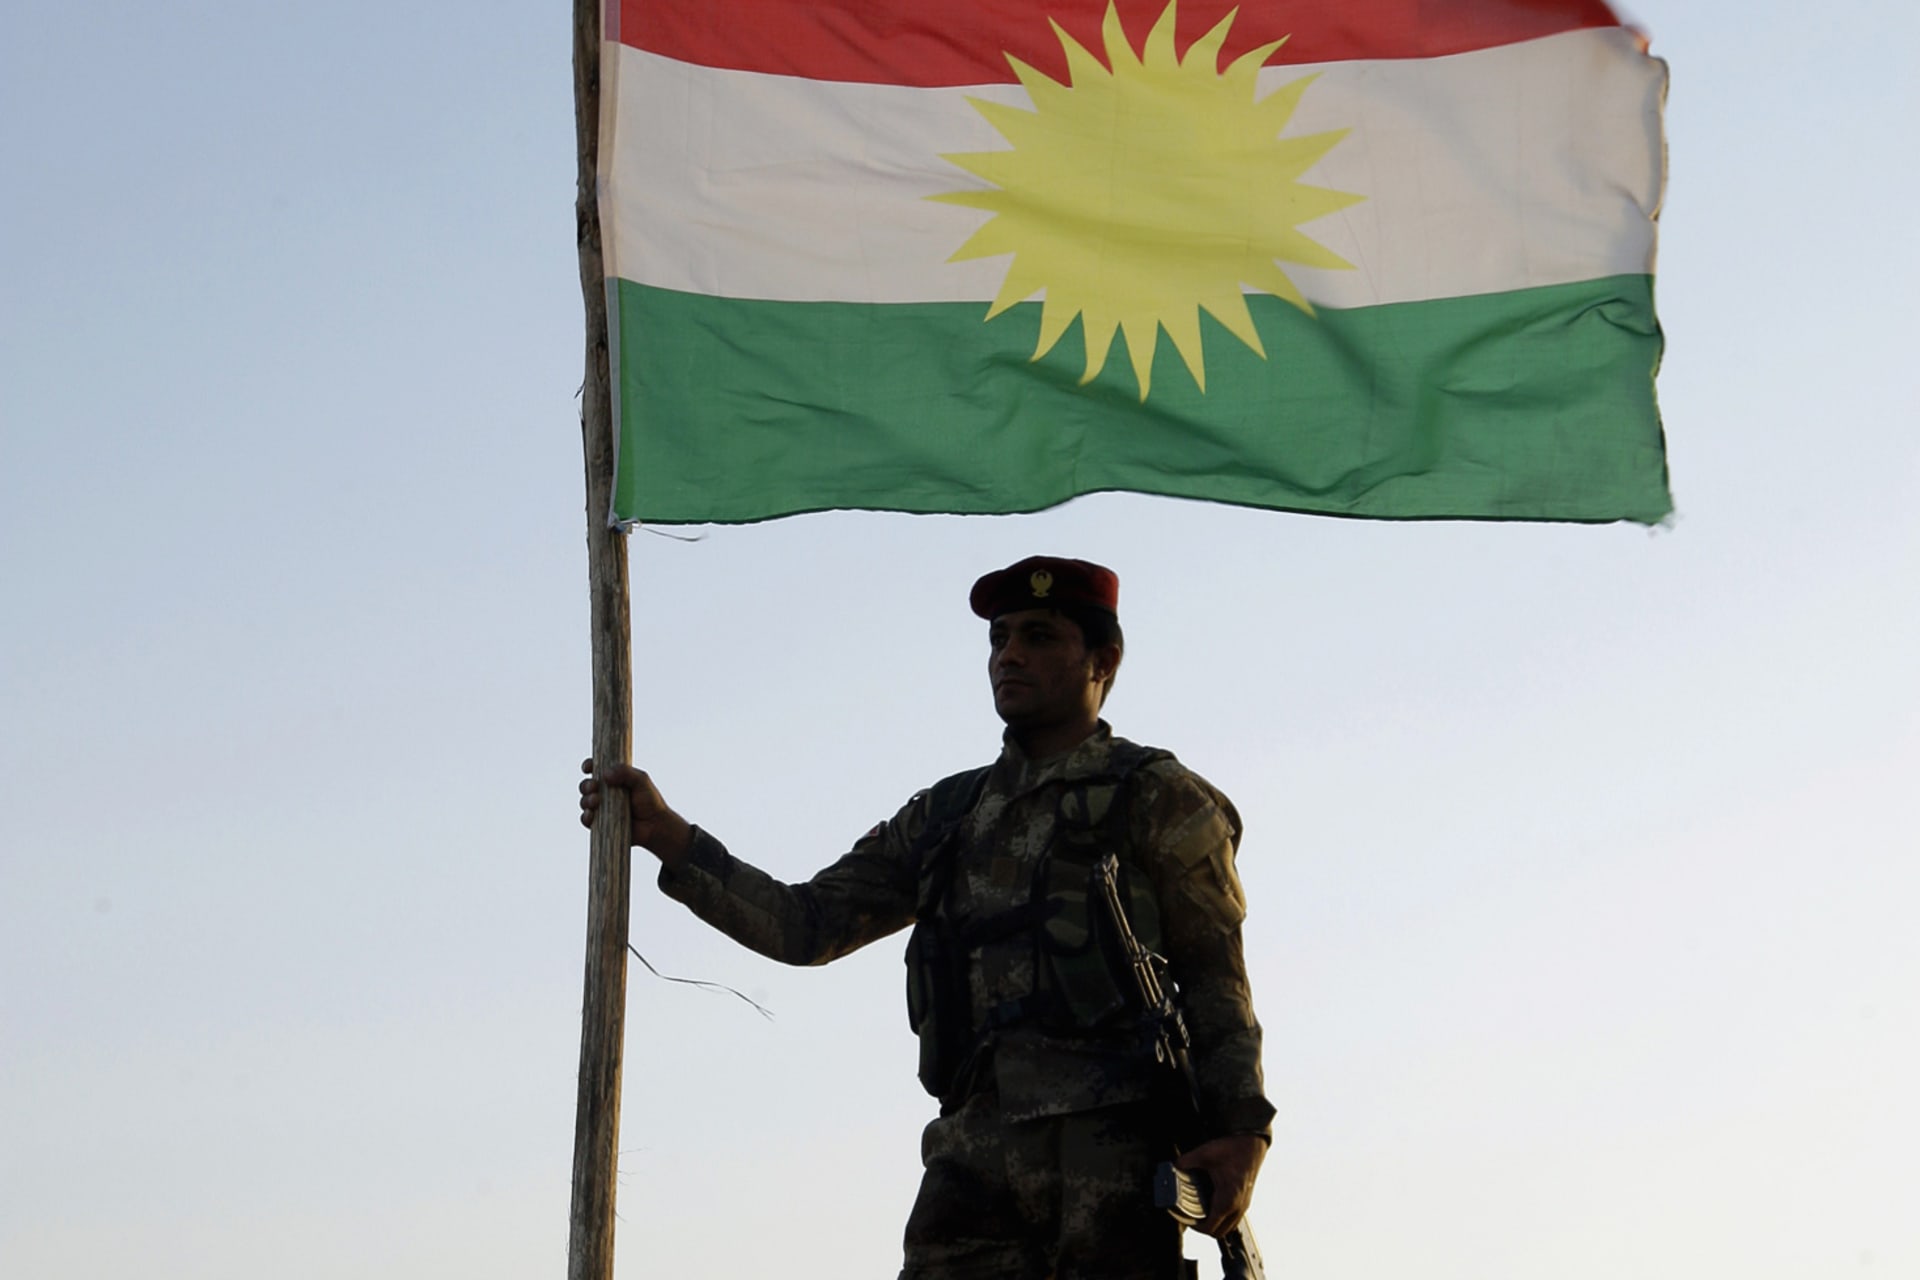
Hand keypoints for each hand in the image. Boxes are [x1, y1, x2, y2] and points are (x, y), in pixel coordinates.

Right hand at [578, 759, 693, 866]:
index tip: (588, 767)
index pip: (596, 769)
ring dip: (586, 800)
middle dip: (586, 785)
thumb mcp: (641, 780)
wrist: (655, 825)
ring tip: (596, 801)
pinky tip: (591, 814)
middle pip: (587, 785)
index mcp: (614, 779)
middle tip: (594, 787)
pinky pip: (586, 820)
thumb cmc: (650, 801)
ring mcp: (602, 808)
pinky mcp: (601, 823)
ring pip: (584, 801)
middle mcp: (605, 793)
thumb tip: (605, 774)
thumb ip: (626, 772)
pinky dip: (586, 817)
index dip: (589, 766)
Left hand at [1175, 1133, 1265, 1236]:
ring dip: (1216, 1224)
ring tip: (1202, 1213)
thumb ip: (1186, 1161)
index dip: (1196, 1227)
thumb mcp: (1205, 1154)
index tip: (1186, 1219)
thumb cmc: (1232, 1149)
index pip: (1210, 1227)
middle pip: (1220, 1232)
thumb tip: (1173, 1166)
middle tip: (1192, 1217)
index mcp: (1227, 1200)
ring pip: (1229, 1226)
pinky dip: (1224, 1217)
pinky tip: (1214, 1204)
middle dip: (1204, 1228)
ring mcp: (1244, 1204)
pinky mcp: (1246, 1199)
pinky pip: (1235, 1218)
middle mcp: (1237, 1206)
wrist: (1252, 1142)